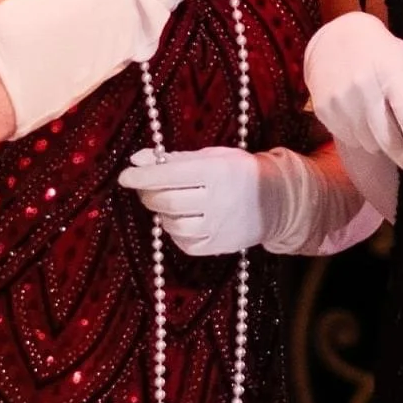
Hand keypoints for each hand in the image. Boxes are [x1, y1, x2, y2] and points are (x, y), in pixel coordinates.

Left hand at [119, 145, 275, 254]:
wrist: (277, 200)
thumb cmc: (239, 172)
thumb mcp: (212, 157)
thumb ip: (174, 159)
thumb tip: (137, 159)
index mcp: (216, 171)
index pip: (169, 175)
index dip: (142, 176)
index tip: (125, 175)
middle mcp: (218, 200)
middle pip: (167, 201)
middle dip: (148, 194)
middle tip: (145, 188)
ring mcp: (219, 226)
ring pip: (173, 224)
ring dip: (162, 213)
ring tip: (168, 203)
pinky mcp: (220, 246)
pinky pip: (185, 243)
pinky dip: (176, 232)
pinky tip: (181, 220)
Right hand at [303, 11, 402, 172]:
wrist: (333, 36)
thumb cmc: (378, 49)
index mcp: (391, 73)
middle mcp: (363, 87)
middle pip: (386, 139)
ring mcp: (341, 100)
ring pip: (368, 143)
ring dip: (380, 144)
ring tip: (385, 128)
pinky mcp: (324, 110)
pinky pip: (349, 139)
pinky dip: (360, 137)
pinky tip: (363, 120)